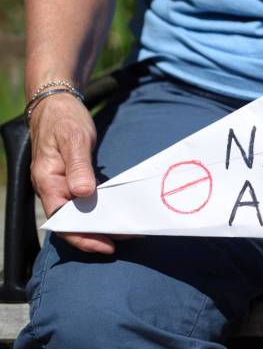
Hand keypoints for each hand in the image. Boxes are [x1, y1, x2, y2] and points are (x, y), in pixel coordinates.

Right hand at [28, 93, 114, 253]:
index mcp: (48, 180)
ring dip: (101, 223)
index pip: (62, 219)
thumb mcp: (73, 139)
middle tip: (125, 239)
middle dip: (96, 235)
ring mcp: (62, 184)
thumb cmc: (64, 120)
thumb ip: (78, 166)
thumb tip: (83, 194)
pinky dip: (101, 208)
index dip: (82, 236)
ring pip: (79, 213)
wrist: (58, 104)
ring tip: (127, 231)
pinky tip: (119, 212)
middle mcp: (53, 187)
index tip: (105, 244)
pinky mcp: (73, 179)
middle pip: (71, 221)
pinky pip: (85, 201)